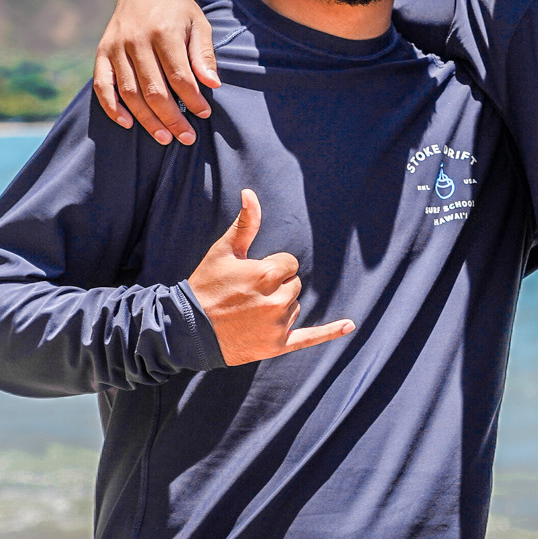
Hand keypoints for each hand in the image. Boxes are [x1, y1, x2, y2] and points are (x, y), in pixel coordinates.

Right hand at [93, 0, 219, 145]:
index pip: (179, 75)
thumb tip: (213, 85)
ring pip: (129, 92)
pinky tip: (128, 123)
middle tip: (187, 137)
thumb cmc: (179, 11)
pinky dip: (112, 107)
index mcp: (163, 31)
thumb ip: (204, 55)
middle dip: (172, 117)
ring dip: (147, 119)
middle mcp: (136, 40)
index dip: (192, 99)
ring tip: (165, 138)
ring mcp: (116, 46)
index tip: (204, 114)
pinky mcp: (102, 52)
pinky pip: (103, 85)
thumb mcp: (199, 25)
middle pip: (154, 89)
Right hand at [187, 190, 354, 365]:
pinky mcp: (277, 345)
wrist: (187, 330)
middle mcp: (277, 301)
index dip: (270, 267)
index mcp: (267, 274)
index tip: (249, 276)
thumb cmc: (206, 285)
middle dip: (275, 287)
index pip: (289, 264)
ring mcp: (278, 326)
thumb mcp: (224, 251)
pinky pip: (310, 338)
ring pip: (294, 306)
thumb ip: (246, 223)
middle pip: (294, 285)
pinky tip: (350, 325)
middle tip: (246, 296)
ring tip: (248, 313)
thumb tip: (251, 193)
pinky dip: (330, 332)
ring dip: (278, 306)